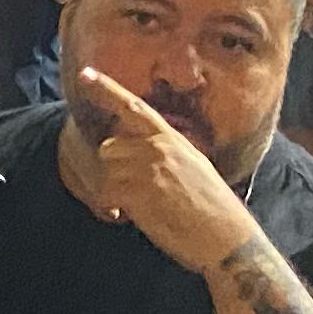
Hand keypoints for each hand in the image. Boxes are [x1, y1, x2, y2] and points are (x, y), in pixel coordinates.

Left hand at [67, 66, 258, 272]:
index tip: (85, 74)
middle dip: (114, 170)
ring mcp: (148, 169)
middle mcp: (158, 148)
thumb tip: (140, 150)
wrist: (227, 238)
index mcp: (172, 139)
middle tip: (133, 191)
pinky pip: (106, 194)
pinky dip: (111, 207)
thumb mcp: (195, 166)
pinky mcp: (139, 193)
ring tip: (138, 205)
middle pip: (109, 148)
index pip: (134, 107)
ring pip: (106, 171)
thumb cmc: (214, 208)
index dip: (107, 89)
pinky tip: (128, 216)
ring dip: (113, 190)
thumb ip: (166, 152)